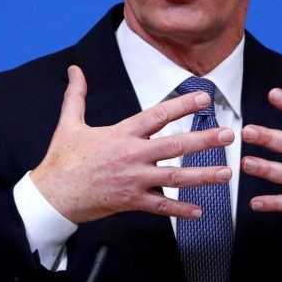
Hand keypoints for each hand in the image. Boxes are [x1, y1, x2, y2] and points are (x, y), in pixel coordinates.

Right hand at [30, 65, 233, 223]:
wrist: (53, 195)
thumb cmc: (62, 159)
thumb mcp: (69, 123)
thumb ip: (77, 95)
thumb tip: (74, 70)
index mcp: (121, 133)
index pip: (158, 115)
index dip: (183, 105)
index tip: (204, 97)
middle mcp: (132, 155)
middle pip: (175, 146)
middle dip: (205, 140)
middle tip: (228, 135)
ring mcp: (134, 180)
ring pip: (176, 177)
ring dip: (203, 176)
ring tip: (226, 173)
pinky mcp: (131, 201)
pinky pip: (161, 206)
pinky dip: (180, 209)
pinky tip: (199, 210)